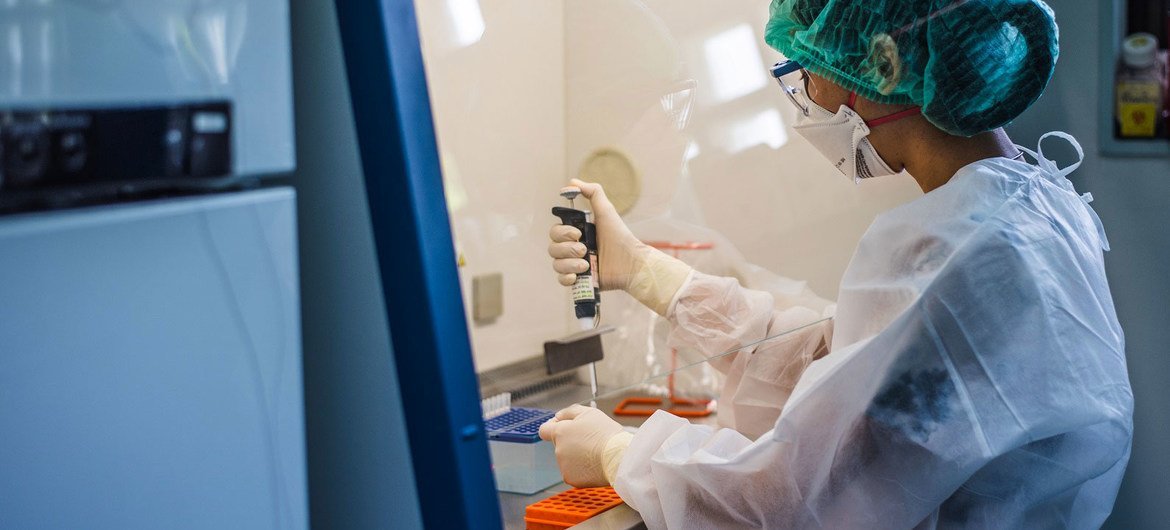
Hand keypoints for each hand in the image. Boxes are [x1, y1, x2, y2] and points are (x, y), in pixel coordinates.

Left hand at [539, 404, 625, 487]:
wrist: (618, 457)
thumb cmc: (606, 433)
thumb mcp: (589, 413)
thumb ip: (568, 412)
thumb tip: (557, 417)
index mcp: (560, 433)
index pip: (544, 430)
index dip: (552, 427)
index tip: (562, 427)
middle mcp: (558, 450)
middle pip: (560, 445)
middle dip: (570, 442)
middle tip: (590, 441)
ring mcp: (563, 466)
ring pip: (567, 459)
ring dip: (576, 456)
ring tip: (594, 453)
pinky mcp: (571, 479)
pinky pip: (573, 472)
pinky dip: (581, 469)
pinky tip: (594, 464)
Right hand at [548, 179, 692, 314]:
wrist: (631, 262)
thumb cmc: (619, 236)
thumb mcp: (606, 211)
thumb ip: (593, 193)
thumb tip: (572, 182)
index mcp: (575, 233)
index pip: (555, 232)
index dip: (562, 233)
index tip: (578, 233)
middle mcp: (573, 249)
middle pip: (552, 248)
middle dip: (567, 249)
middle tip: (584, 249)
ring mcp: (575, 265)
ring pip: (556, 264)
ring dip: (568, 264)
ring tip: (585, 264)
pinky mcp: (580, 281)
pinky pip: (561, 280)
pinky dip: (566, 278)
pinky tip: (577, 275)